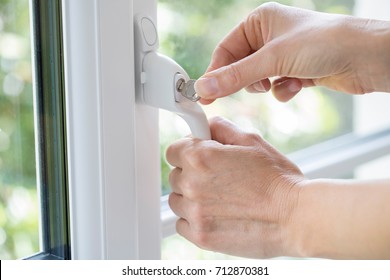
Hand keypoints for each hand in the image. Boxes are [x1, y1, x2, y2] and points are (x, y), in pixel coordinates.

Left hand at [166, 117, 304, 257]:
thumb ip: (222, 129)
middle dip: (191, 174)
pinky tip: (216, 215)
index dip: (186, 152)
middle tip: (216, 179)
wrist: (296, 217)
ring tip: (219, 199)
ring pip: (177, 201)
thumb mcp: (252, 141)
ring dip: (191, 198)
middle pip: (174, 176)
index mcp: (201, 157)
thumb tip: (206, 127)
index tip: (197, 157)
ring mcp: (195, 212)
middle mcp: (192, 184)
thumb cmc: (278, 180)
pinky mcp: (201, 236)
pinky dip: (194, 220)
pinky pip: (182, 224)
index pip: (173, 151)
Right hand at [195, 2, 389, 103]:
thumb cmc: (323, 43)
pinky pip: (276, 87)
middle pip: (240, 66)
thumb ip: (235, 76)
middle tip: (246, 90)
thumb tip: (205, 87)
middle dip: (247, 80)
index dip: (215, 73)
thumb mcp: (272, 59)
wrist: (365, 58)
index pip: (226, 50)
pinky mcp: (296, 71)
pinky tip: (299, 85)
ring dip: (268, 85)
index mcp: (259, 21)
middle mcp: (269, 36)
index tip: (204, 94)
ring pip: (257, 80)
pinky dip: (284, 89)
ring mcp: (283, 54)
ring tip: (281, 80)